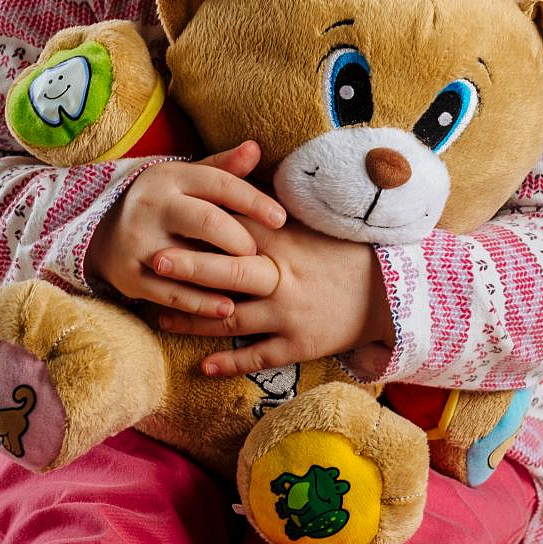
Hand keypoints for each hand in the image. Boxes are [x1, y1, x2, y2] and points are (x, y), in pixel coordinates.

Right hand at [84, 141, 284, 317]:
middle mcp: (152, 206)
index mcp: (169, 177)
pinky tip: (228, 308)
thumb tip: (256, 148)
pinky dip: (202, 303)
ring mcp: (138, 242)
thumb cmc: (164, 203)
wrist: (101, 231)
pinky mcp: (130, 275)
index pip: (219, 184)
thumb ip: (222, 168)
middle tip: (258, 253)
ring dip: (226, 275)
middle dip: (240, 239)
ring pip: (190, 260)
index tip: (281, 219)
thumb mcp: (186, 180)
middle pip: (207, 221)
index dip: (254, 201)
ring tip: (254, 283)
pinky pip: (172, 293)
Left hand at [158, 218, 395, 377]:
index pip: (235, 229)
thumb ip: (272, 210)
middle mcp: (282, 278)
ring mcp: (288, 314)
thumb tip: (242, 178)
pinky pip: (258, 356)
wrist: (389, 295)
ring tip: (160, 318)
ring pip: (232, 317)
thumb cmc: (344, 254)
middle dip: (189, 267)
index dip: (202, 223)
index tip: (170, 216)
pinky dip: (230, 362)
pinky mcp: (299, 344)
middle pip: (227, 272)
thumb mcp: (312, 225)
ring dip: (193, 320)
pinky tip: (203, 365)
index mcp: (284, 243)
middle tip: (153, 262)